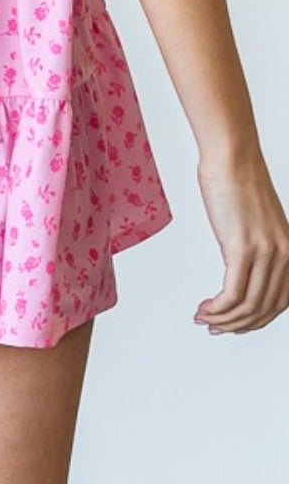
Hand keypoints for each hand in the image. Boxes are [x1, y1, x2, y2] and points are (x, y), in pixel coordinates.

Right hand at [194, 150, 288, 334]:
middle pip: (264, 309)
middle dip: (238, 325)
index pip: (280, 303)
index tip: (233, 325)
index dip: (256, 321)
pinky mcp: (242, 248)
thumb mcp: (257, 222)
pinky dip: (217, 308)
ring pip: (248, 306)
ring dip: (223, 318)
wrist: (231, 156)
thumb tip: (241, 269)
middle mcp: (284, 256)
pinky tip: (204, 307)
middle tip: (214, 327)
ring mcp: (265, 253)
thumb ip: (257, 247)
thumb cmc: (238, 181)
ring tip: (203, 317)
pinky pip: (233, 293)